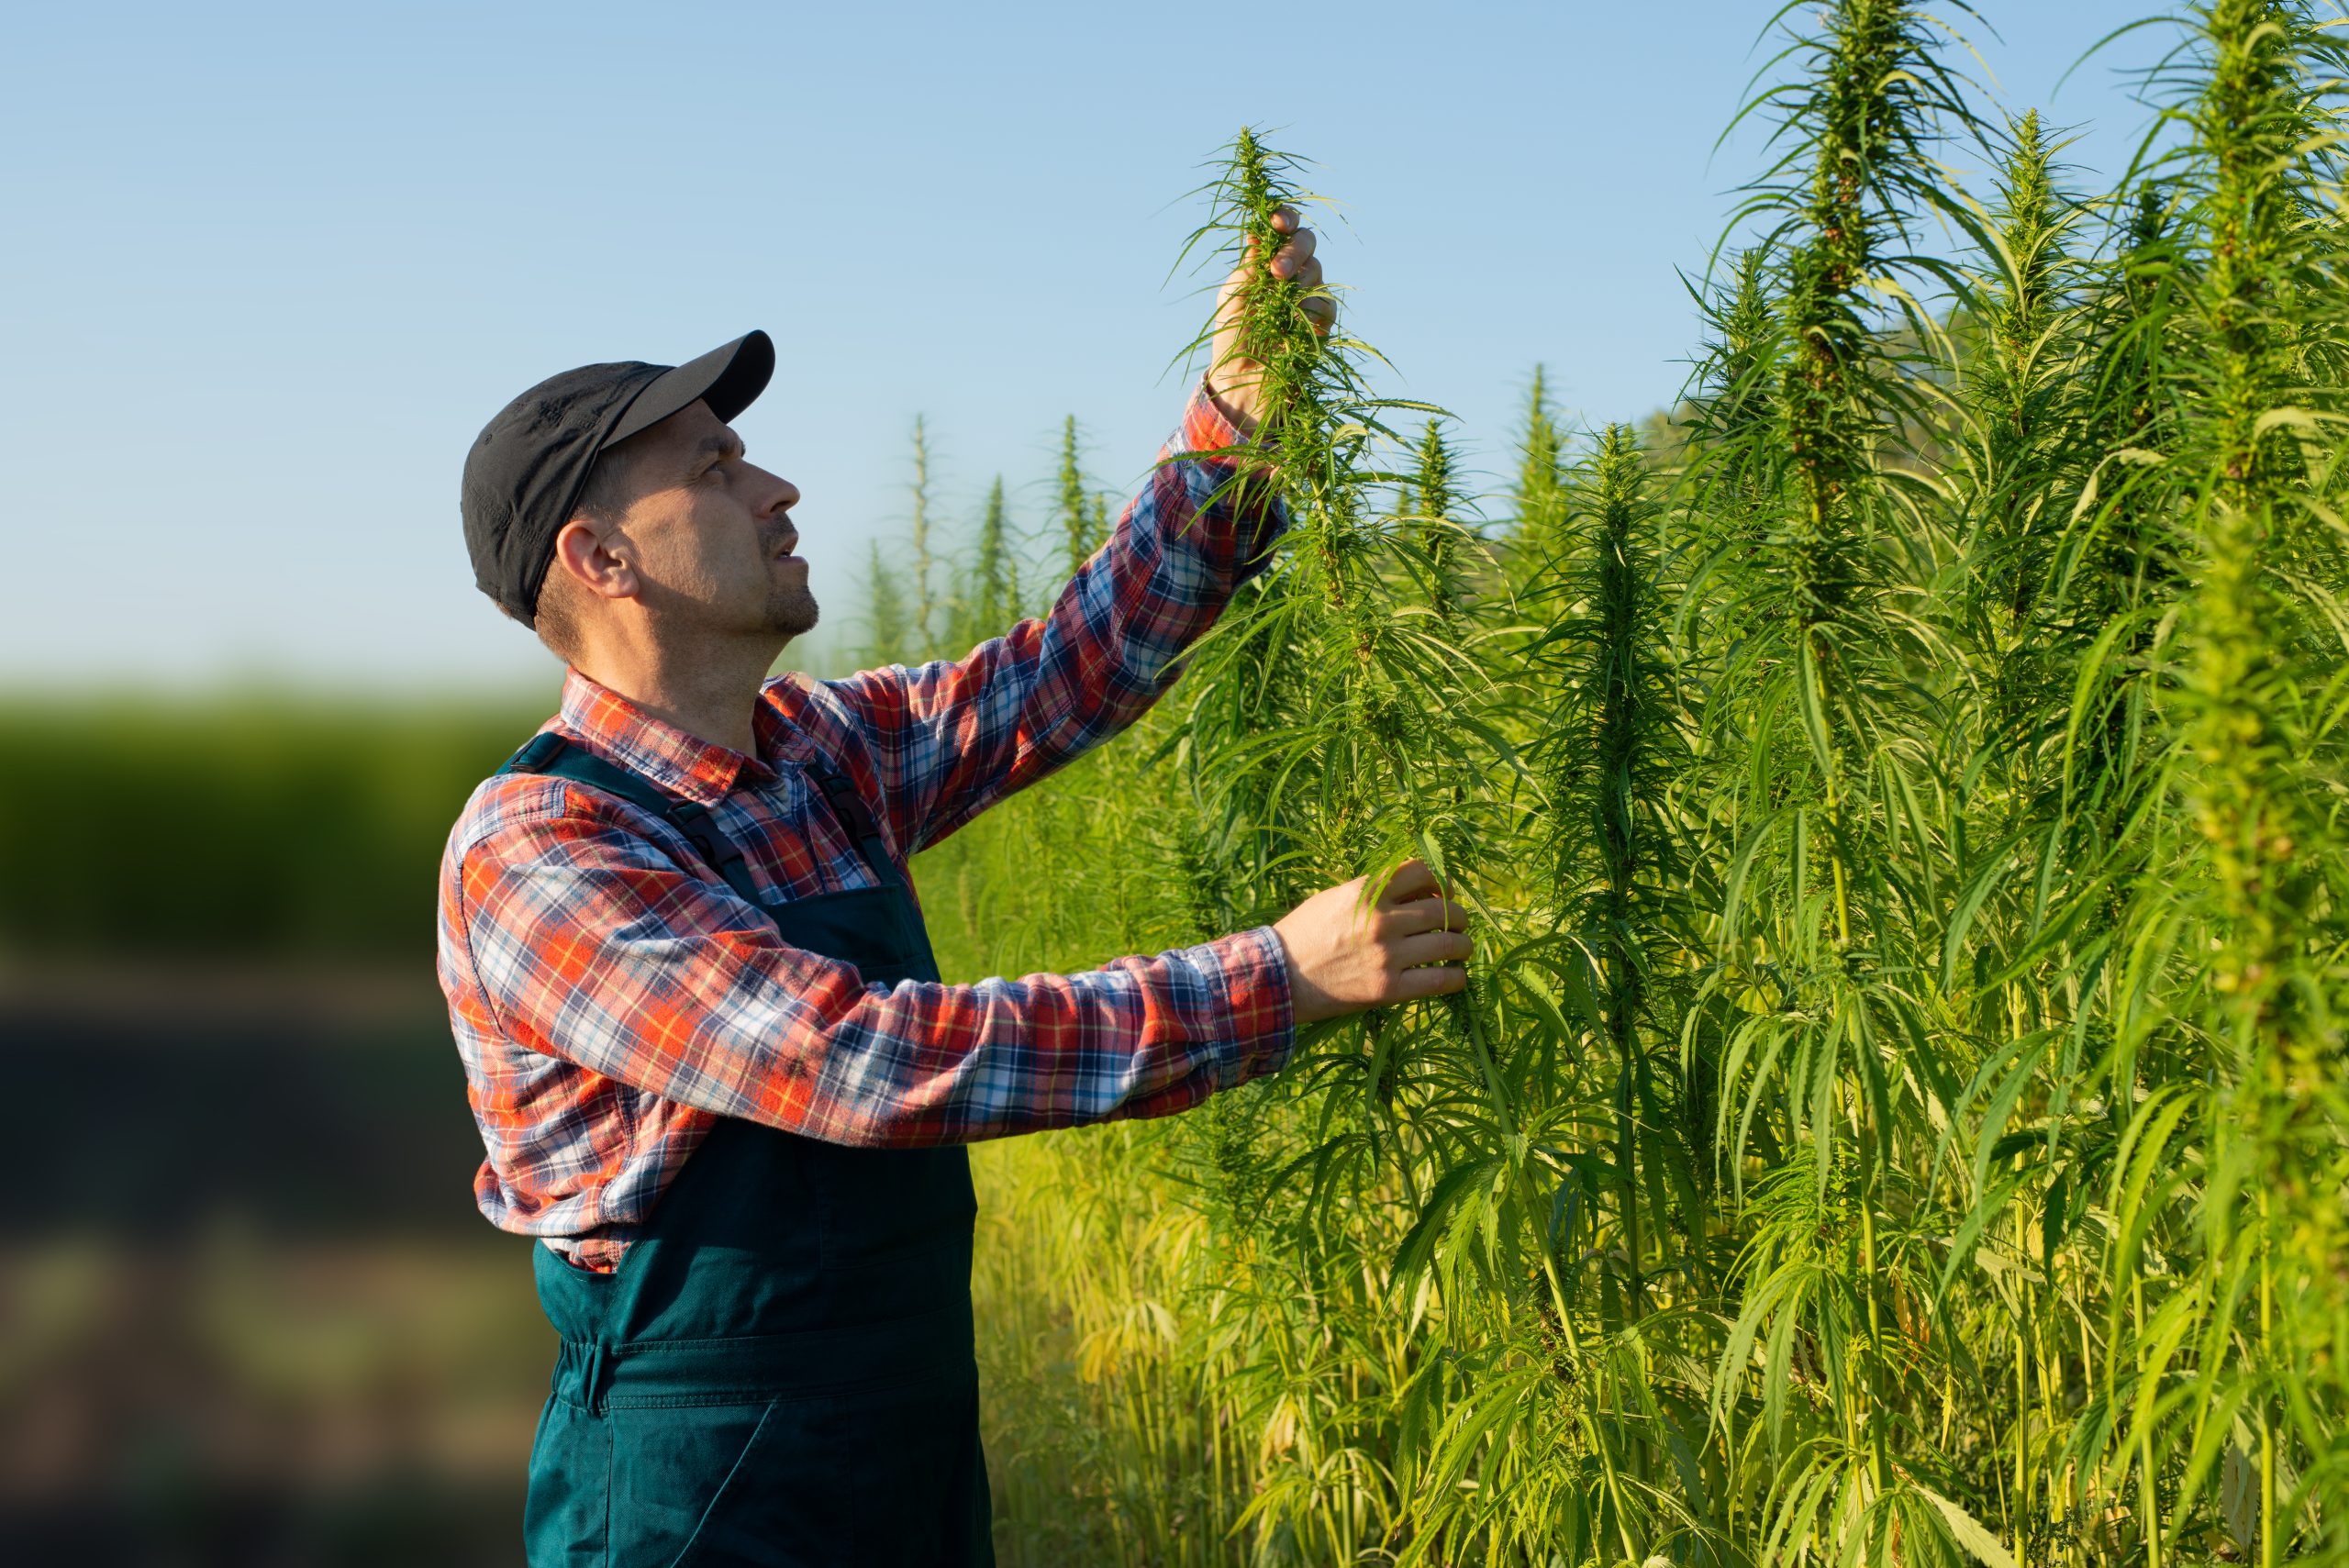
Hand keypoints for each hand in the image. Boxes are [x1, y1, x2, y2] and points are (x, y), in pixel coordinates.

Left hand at [1206, 205, 1332, 438]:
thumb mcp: (1232, 298)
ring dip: (1299, 279)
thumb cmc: (1232, 337)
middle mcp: (1290, 272)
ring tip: (1281, 297)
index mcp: (1266, 260)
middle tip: (1276, 271)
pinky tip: (1296, 319)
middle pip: (1306, 242)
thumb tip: (1258, 237)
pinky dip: (1311, 307)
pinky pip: (1326, 303)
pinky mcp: (1321, 322)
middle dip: (1293, 250)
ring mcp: (1308, 295)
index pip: (1282, 229)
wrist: (1243, 380)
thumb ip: (1247, 269)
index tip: (1276, 223)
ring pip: (1317, 269)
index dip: (1284, 218)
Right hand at [1271, 860, 1470, 1025]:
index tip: (1443, 892)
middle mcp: (1381, 919)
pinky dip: (1456, 978)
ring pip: (1451, 943)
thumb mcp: (1334, 898)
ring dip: (1464, 945)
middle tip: (1458, 924)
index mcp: (1367, 891)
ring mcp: (1387, 955)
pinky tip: (1455, 977)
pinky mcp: (1389, 989)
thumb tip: (1414, 890)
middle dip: (1459, 915)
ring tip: (1461, 950)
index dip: (1441, 880)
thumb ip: (1372, 890)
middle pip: (1444, 908)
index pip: (1422, 871)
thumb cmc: (1305, 934)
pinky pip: (1441, 980)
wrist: (1279, 978)